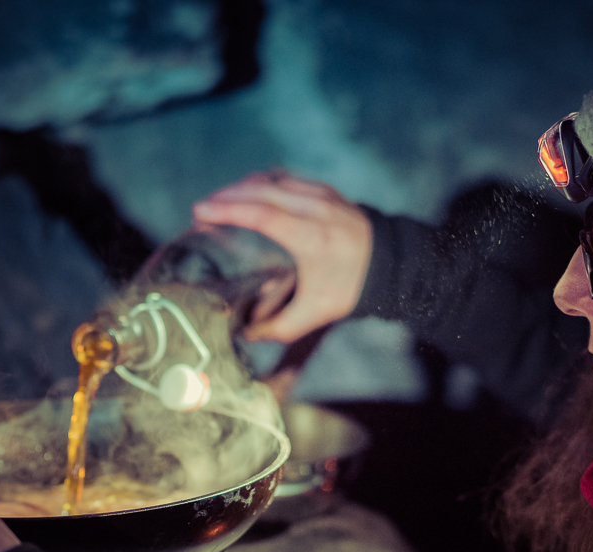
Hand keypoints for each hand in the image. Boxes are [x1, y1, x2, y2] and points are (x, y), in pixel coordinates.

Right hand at [192, 171, 372, 342]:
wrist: (392, 265)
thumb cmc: (352, 287)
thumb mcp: (316, 313)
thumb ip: (279, 327)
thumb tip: (247, 332)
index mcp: (311, 236)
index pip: (261, 213)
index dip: (226, 210)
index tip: (200, 212)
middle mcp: (316, 208)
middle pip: (261, 189)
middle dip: (226, 196)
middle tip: (202, 208)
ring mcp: (323, 195)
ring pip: (273, 179)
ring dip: (242, 187)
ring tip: (221, 201)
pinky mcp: (327, 190)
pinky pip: (287, 178)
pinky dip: (263, 183)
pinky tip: (249, 193)